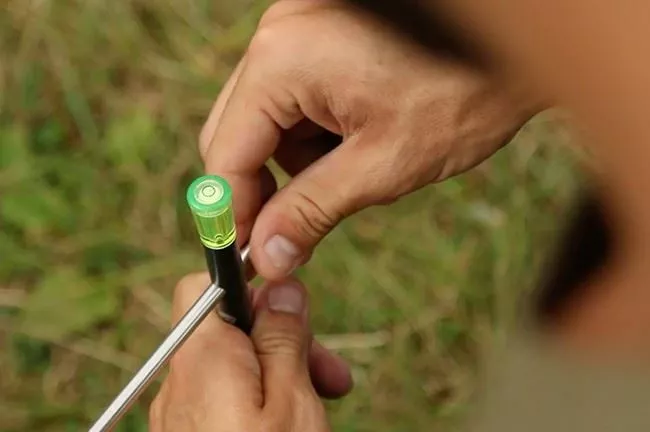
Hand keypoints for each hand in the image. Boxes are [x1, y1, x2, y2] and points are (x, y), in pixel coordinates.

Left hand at [150, 273, 329, 431]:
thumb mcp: (291, 402)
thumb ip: (283, 340)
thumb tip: (280, 289)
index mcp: (202, 357)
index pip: (204, 286)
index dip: (248, 283)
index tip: (288, 298)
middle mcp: (179, 381)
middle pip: (228, 333)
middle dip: (280, 340)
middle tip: (328, 369)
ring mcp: (177, 414)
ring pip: (229, 370)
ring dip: (274, 373)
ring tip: (322, 398)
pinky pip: (219, 401)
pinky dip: (254, 401)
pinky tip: (286, 421)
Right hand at [201, 0, 537, 279]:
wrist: (518, 42)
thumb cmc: (463, 93)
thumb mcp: (383, 165)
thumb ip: (313, 210)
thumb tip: (267, 256)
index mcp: (282, 61)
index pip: (226, 152)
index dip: (231, 213)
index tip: (250, 256)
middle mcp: (279, 37)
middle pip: (236, 133)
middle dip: (263, 186)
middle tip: (293, 232)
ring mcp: (299, 32)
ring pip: (266, 121)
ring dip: (295, 161)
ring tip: (352, 169)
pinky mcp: (320, 39)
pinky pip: (293, 99)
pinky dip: (314, 134)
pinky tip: (356, 141)